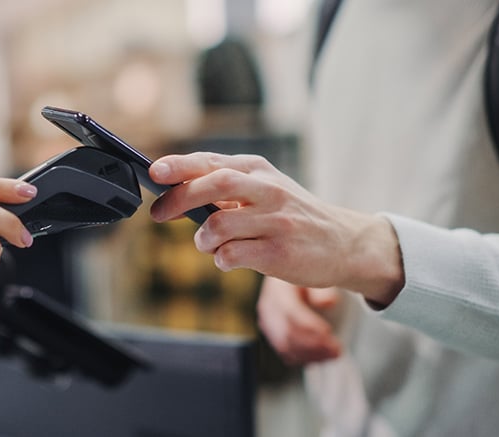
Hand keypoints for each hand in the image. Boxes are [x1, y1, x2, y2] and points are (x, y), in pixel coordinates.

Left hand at [148, 152, 403, 304]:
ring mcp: (275, 221)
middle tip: (159, 214)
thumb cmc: (294, 215)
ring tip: (209, 245)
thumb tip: (177, 193)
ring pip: (217, 225)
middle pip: (212, 185)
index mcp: (258, 170)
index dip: (178, 166)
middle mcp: (267, 190)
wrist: (344, 243)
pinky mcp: (280, 252)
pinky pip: (232, 255)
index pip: (210, 162)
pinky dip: (221, 259)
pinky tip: (228, 259)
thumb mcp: (266, 189)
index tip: (154, 172)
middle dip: (178, 199)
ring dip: (202, 239)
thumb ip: (228, 188)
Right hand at [257, 277, 342, 363]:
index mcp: (278, 289)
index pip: (291, 313)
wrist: (291, 273)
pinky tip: (322, 356)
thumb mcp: (317, 272)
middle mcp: (268, 307)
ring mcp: (268, 323)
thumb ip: (322, 288)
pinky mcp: (273, 335)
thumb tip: (328, 302)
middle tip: (337, 349)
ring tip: (334, 354)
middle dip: (313, 345)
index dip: (310, 326)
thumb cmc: (307, 272)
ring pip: (285, 347)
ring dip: (311, 355)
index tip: (330, 333)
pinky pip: (286, 352)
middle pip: (287, 334)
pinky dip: (304, 358)